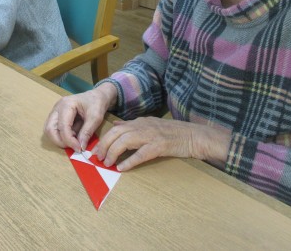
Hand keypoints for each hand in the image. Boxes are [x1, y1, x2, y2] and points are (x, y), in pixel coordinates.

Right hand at [44, 83, 116, 151]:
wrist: (96, 96)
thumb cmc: (96, 104)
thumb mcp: (96, 117)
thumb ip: (87, 132)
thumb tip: (80, 147)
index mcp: (66, 104)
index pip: (62, 126)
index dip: (69, 140)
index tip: (79, 149)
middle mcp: (57, 107)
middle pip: (49, 129)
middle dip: (60, 141)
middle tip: (74, 147)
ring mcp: (55, 111)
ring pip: (49, 130)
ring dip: (60, 139)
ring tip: (74, 141)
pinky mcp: (56, 116)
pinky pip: (54, 129)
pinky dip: (61, 136)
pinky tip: (73, 136)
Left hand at [94, 117, 231, 170]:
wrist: (194, 135)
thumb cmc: (172, 132)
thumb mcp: (150, 123)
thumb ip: (132, 124)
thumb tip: (116, 124)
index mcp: (139, 122)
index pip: (116, 128)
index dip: (103, 139)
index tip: (95, 150)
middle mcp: (142, 126)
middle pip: (116, 134)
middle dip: (104, 146)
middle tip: (98, 158)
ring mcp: (151, 136)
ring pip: (125, 142)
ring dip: (113, 153)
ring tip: (107, 163)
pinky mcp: (159, 146)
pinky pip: (140, 154)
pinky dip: (129, 161)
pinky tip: (121, 168)